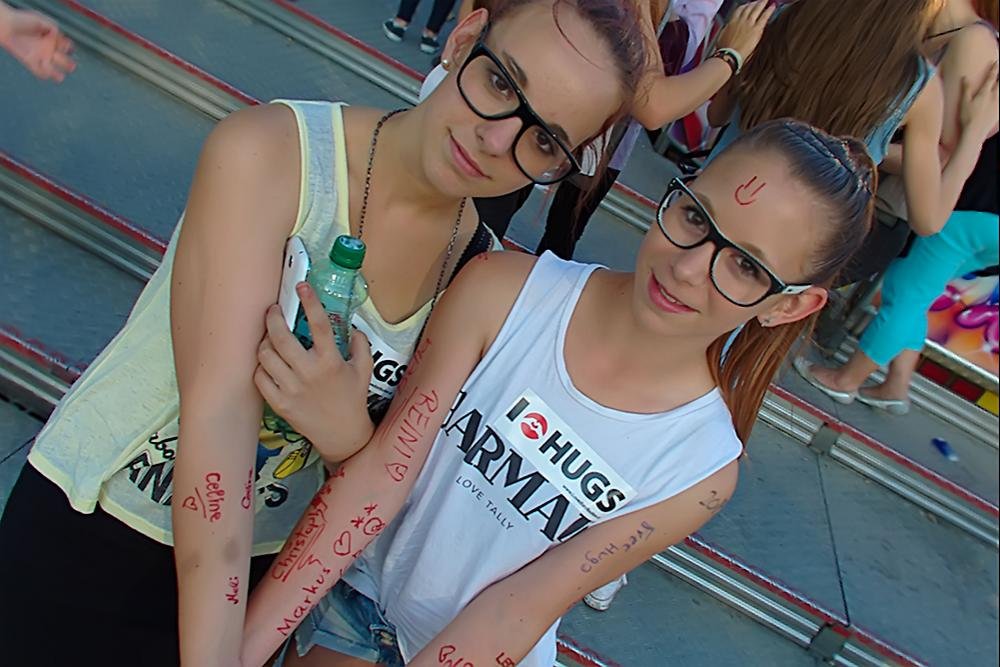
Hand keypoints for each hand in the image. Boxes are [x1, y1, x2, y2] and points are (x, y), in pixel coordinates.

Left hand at [0, 6, 75, 81]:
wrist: (6, 25)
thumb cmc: (22, 20)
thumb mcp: (41, 20)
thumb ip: (52, 27)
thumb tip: (57, 34)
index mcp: (53, 40)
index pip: (67, 47)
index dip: (68, 47)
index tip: (65, 46)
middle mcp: (49, 49)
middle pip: (64, 61)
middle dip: (68, 64)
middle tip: (71, 66)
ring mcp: (40, 56)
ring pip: (53, 70)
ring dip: (57, 75)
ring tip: (60, 77)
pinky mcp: (30, 62)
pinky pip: (39, 72)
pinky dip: (44, 75)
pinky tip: (46, 74)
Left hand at [254, 282, 374, 461]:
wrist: (342, 435)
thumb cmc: (353, 400)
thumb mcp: (365, 370)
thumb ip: (361, 345)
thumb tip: (352, 327)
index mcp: (331, 362)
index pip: (319, 324)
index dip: (309, 302)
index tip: (302, 286)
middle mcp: (309, 373)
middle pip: (281, 337)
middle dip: (273, 318)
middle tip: (273, 311)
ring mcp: (291, 389)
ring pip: (266, 356)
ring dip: (265, 342)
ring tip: (270, 338)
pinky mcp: (280, 404)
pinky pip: (260, 378)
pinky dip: (261, 367)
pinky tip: (268, 363)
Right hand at [715, 0, 774, 63]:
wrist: (729, 55)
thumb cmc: (724, 50)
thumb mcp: (722, 37)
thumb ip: (727, 30)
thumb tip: (727, 28)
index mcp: (732, 22)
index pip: (739, 10)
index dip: (745, 6)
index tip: (747, 5)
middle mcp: (740, 20)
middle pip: (748, 7)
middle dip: (754, 3)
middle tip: (758, 1)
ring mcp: (749, 24)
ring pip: (756, 9)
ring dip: (762, 3)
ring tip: (766, 0)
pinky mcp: (756, 29)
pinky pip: (764, 17)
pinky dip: (769, 10)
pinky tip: (772, 7)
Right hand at [959, 61, 999, 141]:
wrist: (975, 133)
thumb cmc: (967, 118)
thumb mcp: (964, 102)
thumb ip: (966, 89)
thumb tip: (965, 77)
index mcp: (985, 93)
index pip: (991, 78)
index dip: (994, 69)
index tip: (996, 62)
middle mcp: (994, 97)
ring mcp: (998, 105)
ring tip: (999, 85)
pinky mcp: (998, 113)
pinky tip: (999, 99)